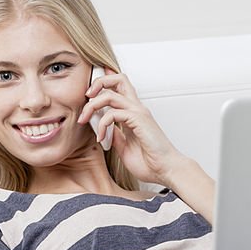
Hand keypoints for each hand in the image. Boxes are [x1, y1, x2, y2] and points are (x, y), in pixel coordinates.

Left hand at [77, 69, 187, 185]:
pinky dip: (102, 124)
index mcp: (134, 114)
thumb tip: (105, 129)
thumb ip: (115, 136)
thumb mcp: (124, 148)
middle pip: (118, 79)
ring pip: (110, 94)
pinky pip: (112, 113)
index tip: (88, 95)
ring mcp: (138, 112)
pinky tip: (101, 138)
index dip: (104, 84)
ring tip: (85, 119)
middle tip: (86, 97)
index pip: (119, 88)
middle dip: (98, 83)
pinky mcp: (139, 120)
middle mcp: (136, 109)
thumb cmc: (150, 163)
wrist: (165, 171)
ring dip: (92, 105)